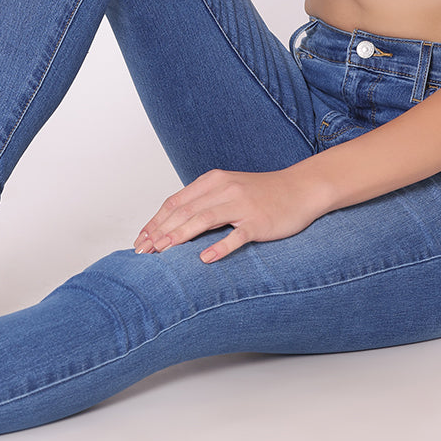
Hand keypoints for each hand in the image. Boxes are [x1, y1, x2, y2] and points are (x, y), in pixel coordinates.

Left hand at [134, 166, 325, 263]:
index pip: (175, 202)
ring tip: (162, 252)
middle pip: (184, 211)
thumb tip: (173, 224)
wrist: (300, 189)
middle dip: (160, 232)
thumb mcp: (228, 189)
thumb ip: (203, 202)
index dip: (155, 222)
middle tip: (143, 252)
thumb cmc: (261, 193)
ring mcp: (242, 205)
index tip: (140, 240)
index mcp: (213, 181)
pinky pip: (236, 235)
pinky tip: (204, 259)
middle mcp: (224, 189)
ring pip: (204, 220)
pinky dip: (219, 247)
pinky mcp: (258, 222)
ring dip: (179, 237)